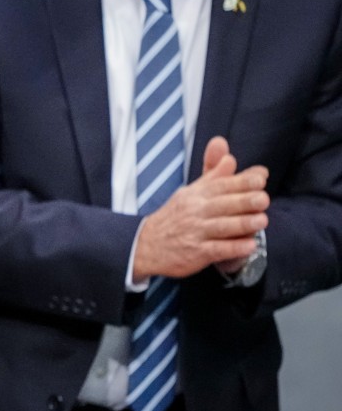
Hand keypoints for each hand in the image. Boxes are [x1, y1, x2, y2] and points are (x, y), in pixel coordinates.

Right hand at [132, 136, 268, 283]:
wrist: (147, 245)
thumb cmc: (176, 216)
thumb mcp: (191, 192)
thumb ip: (214, 175)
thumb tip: (230, 156)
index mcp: (196, 194)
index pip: (220, 185)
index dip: (241, 181)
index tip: (260, 178)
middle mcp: (195, 211)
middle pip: (222, 204)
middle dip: (244, 201)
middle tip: (263, 198)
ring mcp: (195, 233)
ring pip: (221, 227)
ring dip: (242, 224)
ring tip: (262, 220)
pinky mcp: (196, 253)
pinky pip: (217, 250)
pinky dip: (233, 248)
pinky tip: (250, 246)